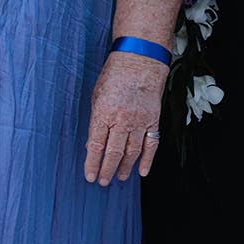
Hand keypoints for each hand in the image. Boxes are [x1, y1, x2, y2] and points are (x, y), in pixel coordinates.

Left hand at [83, 51, 167, 185]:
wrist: (140, 62)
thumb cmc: (114, 76)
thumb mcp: (97, 96)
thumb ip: (96, 120)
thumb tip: (93, 143)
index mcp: (103, 113)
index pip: (95, 145)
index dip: (92, 163)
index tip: (90, 176)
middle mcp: (122, 120)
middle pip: (113, 152)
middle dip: (107, 170)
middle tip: (103, 181)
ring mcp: (139, 121)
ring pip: (132, 152)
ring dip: (125, 167)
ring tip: (120, 177)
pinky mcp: (153, 120)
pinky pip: (151, 145)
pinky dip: (148, 160)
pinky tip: (142, 171)